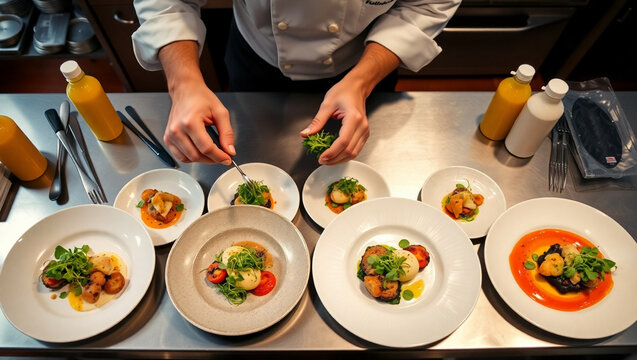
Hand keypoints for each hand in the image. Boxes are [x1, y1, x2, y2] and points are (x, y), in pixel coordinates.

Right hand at [158, 40, 234, 163]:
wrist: (185, 91)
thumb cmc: (201, 98)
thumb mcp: (220, 112)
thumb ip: (227, 133)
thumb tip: (230, 151)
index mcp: (190, 122)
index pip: (206, 148)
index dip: (219, 156)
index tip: (227, 158)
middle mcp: (177, 130)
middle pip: (197, 156)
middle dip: (212, 159)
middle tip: (222, 156)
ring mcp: (170, 135)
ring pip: (188, 159)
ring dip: (203, 160)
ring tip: (212, 153)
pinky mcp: (167, 139)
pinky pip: (180, 156)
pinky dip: (192, 157)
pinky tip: (200, 151)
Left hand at [299, 42, 398, 164]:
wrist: (356, 87)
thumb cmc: (343, 92)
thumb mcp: (327, 105)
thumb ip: (317, 121)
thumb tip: (306, 134)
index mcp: (353, 118)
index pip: (343, 142)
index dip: (332, 152)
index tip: (321, 157)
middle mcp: (362, 126)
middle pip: (349, 150)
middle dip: (335, 159)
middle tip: (322, 160)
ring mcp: (365, 131)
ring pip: (354, 153)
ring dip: (340, 160)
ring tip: (327, 160)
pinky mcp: (364, 133)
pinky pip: (356, 149)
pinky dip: (345, 155)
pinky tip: (336, 155)